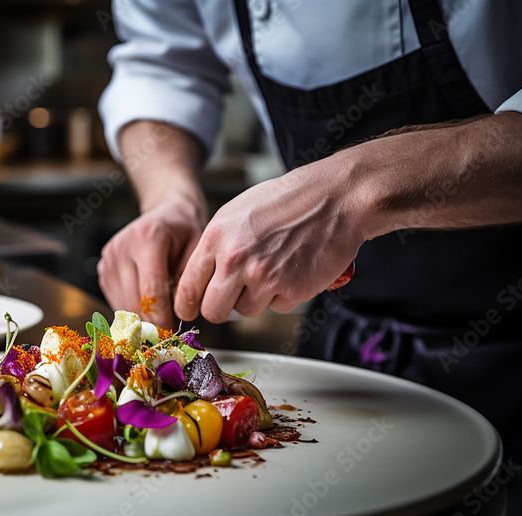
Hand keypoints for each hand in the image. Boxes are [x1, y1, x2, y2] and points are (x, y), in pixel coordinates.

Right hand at [98, 194, 207, 327]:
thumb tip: (179, 316)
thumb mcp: (198, 251)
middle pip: (134, 301)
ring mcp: (109, 257)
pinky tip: (148, 305)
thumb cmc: (186, 233)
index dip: (161, 318)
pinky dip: (132, 310)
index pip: (151, 290)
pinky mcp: (103, 268)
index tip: (171, 334)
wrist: (167, 214)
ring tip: (160, 317)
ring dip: (141, 318)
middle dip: (151, 322)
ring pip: (123, 305)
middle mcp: (122, 246)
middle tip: (167, 333)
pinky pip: (117, 301)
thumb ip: (189, 282)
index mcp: (147, 237)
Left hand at [174, 158, 367, 322]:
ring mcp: (263, 276)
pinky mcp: (291, 290)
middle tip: (233, 298)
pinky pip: (277, 308)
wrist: (334, 198)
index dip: (188, 304)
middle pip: (213, 310)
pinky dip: (285, 295)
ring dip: (257, 298)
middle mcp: (235, 259)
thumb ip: (216, 247)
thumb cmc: (286, 202)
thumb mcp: (236, 214)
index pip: (188, 286)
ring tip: (273, 269)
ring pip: (246, 311)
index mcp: (216, 237)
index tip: (189, 310)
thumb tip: (201, 280)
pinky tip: (293, 270)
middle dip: (221, 308)